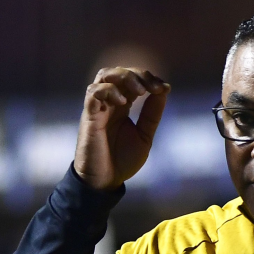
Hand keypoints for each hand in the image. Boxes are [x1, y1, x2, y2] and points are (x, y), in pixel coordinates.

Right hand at [76, 67, 169, 190]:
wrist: (104, 181)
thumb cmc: (122, 160)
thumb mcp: (144, 135)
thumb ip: (152, 114)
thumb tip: (164, 90)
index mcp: (122, 105)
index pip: (133, 79)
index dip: (149, 78)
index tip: (165, 88)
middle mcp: (109, 102)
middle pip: (119, 72)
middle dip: (138, 75)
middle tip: (154, 87)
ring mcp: (97, 107)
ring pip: (104, 76)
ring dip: (124, 77)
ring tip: (141, 91)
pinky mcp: (89, 116)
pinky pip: (93, 93)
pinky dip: (109, 91)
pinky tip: (124, 103)